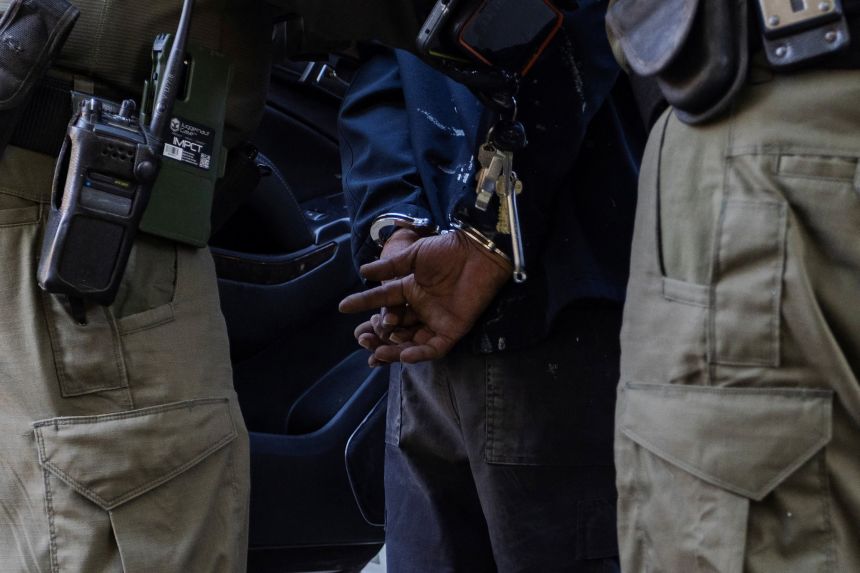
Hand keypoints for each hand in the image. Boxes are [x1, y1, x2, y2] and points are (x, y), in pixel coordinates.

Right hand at [340, 230, 511, 362]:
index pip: (382, 302)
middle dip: (377, 334)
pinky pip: (434, 347)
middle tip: (361, 337)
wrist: (478, 253)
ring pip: (410, 341)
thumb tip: (364, 271)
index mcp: (410, 291)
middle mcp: (421, 309)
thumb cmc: (447, 251)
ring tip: (377, 350)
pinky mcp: (453, 330)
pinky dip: (419, 352)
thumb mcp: (413, 256)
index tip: (343, 307)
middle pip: (395, 328)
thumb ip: (390, 267)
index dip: (364, 304)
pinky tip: (403, 354)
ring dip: (394, 348)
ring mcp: (436, 321)